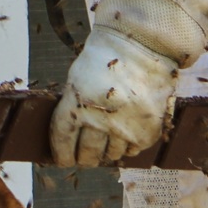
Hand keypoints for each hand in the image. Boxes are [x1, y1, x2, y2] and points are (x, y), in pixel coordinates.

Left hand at [49, 27, 178, 166]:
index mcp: (76, 102)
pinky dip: (127, 147)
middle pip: (87, 152)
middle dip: (84, 158)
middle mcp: (100, 119)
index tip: (62, 160)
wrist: (142, 47)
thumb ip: (73, 106)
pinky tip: (124, 138)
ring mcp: (125, 127)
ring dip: (106, 153)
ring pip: (111, 154)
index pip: (63, 137)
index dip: (61, 152)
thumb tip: (70, 136)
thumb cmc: (105, 60)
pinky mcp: (146, 132)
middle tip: (84, 159)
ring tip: (105, 146)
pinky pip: (133, 151)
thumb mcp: (77, 78)